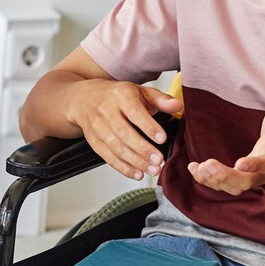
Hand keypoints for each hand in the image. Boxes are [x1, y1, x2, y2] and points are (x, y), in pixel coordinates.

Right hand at [68, 79, 183, 180]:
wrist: (85, 98)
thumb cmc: (118, 96)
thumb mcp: (141, 92)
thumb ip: (161, 100)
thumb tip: (178, 105)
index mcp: (121, 96)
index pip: (134, 112)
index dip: (148, 126)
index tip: (162, 138)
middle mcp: (107, 112)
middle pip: (124, 133)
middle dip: (142, 149)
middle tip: (158, 160)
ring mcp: (98, 128)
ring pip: (116, 147)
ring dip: (135, 161)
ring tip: (152, 170)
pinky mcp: (94, 142)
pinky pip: (108, 157)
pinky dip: (123, 167)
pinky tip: (137, 173)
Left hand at [189, 77, 264, 195]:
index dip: (255, 164)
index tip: (240, 163)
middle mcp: (264, 168)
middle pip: (247, 181)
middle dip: (226, 176)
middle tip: (208, 165)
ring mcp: (254, 177)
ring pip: (235, 188)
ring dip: (215, 180)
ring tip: (197, 168)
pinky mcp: (243, 179)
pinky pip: (226, 186)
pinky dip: (209, 181)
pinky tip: (195, 169)